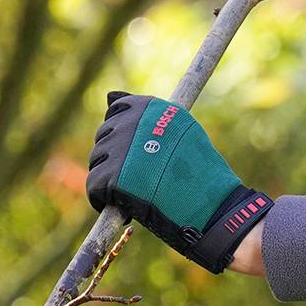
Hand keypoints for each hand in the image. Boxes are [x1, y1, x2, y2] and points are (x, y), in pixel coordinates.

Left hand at [86, 92, 274, 275]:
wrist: (212, 207)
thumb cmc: (200, 174)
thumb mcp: (179, 131)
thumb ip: (146, 116)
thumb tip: (109, 97)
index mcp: (151, 108)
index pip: (117, 110)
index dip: (121, 132)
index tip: (134, 151)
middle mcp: (134, 122)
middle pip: (104, 136)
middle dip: (114, 157)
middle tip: (139, 178)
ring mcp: (122, 149)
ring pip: (97, 161)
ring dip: (108, 178)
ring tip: (133, 192)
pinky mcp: (113, 177)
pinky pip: (94, 187)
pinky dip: (102, 199)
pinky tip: (123, 208)